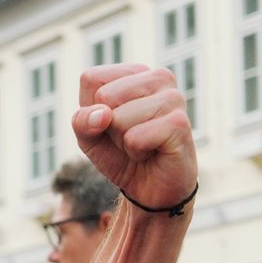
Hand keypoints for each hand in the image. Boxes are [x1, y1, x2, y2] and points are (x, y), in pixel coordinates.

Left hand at [72, 64, 194, 212]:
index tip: (110, 122)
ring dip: (122, 141)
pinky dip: (135, 152)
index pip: (91, 78)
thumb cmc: (120, 154)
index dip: (91, 109)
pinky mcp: (179, 123)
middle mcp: (158, 78)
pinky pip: (135, 138)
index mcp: (135, 73)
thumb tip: (102, 114)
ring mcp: (173, 98)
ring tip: (142, 144)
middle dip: (108, 126)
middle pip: (105, 96)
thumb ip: (82, 121)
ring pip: (119, 118)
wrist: (151, 188)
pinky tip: (153, 152)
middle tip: (129, 136)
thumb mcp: (89, 137)